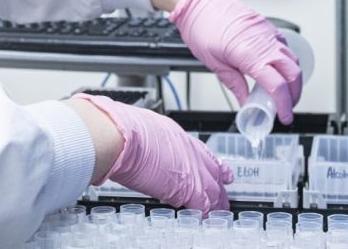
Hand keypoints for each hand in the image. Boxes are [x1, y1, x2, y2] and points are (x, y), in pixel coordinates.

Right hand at [72, 93, 232, 211]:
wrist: (124, 136)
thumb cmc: (125, 129)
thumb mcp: (144, 128)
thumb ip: (150, 141)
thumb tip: (140, 146)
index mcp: (179, 136)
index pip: (202, 152)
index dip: (212, 164)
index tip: (220, 170)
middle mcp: (190, 152)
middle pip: (213, 172)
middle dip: (219, 186)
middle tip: (223, 196)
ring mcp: (191, 169)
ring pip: (213, 190)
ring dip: (216, 203)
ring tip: (220, 212)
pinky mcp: (188, 188)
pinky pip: (203, 205)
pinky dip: (205, 214)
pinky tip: (206, 219)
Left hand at [170, 0, 301, 123]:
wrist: (198, 1)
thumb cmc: (201, 27)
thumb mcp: (214, 63)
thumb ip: (234, 85)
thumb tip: (245, 103)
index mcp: (249, 54)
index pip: (277, 86)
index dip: (284, 105)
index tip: (284, 117)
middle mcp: (263, 42)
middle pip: (294, 74)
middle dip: (295, 94)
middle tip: (286, 107)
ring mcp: (267, 32)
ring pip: (292, 59)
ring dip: (293, 78)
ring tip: (283, 92)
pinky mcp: (266, 25)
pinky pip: (284, 46)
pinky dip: (287, 61)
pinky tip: (278, 69)